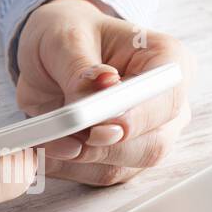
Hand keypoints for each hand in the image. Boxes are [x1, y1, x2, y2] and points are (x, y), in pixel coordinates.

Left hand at [15, 0, 192, 185]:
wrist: (55, 52)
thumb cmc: (70, 35)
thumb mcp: (65, 37)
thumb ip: (80, 67)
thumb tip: (96, 92)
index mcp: (167, 60)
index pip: (168, 97)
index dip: (137, 118)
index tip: (99, 129)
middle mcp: (167, 102)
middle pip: (153, 143)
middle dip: (101, 148)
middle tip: (60, 140)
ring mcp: (150, 134)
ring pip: (125, 166)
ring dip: (78, 161)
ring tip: (43, 140)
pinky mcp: (125, 158)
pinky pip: (100, 175)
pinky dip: (69, 169)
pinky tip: (46, 151)